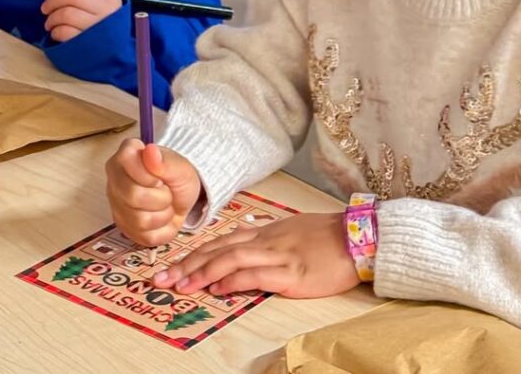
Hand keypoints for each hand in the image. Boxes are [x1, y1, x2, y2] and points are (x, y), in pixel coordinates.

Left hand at [41, 0, 122, 42]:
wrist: (116, 51)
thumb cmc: (103, 23)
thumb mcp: (99, 1)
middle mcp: (107, 11)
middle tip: (45, 7)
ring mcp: (98, 28)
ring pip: (67, 13)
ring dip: (52, 17)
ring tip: (50, 22)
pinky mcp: (88, 44)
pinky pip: (66, 32)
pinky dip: (56, 31)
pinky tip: (56, 32)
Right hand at [105, 139, 201, 245]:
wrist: (182, 196)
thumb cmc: (177, 176)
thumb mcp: (180, 166)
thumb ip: (165, 160)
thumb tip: (150, 151)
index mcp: (124, 157)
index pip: (129, 167)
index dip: (152, 176)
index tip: (161, 177)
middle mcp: (114, 181)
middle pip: (133, 197)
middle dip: (161, 197)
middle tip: (167, 191)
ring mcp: (116, 206)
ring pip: (140, 220)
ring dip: (164, 214)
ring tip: (165, 204)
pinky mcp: (124, 228)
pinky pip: (144, 237)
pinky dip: (162, 229)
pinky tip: (162, 217)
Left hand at [152, 213, 359, 298]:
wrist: (360, 237)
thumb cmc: (329, 237)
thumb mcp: (294, 232)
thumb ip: (270, 241)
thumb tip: (248, 250)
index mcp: (266, 231)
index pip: (222, 240)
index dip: (194, 252)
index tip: (172, 264)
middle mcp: (266, 240)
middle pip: (218, 249)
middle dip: (187, 263)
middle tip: (161, 278)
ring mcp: (278, 255)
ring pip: (230, 259)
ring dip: (201, 272)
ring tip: (180, 285)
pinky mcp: (291, 273)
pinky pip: (255, 275)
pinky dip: (232, 281)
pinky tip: (216, 289)